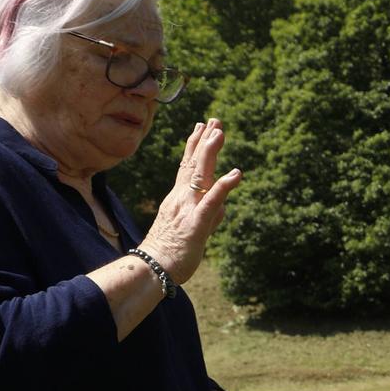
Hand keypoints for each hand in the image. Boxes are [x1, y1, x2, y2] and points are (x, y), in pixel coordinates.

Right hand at [139, 118, 242, 282]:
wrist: (152, 270)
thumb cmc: (170, 252)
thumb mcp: (190, 229)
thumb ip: (208, 216)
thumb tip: (223, 207)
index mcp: (178, 199)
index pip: (187, 167)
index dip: (195, 146)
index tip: (202, 126)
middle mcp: (181, 199)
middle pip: (193, 164)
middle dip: (204, 141)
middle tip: (214, 120)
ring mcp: (188, 209)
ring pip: (200, 176)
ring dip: (210, 153)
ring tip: (220, 133)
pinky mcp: (196, 223)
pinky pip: (212, 202)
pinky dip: (224, 186)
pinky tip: (236, 174)